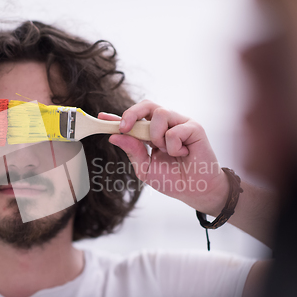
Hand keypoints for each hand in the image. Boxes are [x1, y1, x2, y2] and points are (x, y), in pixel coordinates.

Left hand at [99, 100, 228, 215]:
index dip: (118, 117)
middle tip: (124, 127)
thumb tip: (114, 136)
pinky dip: (174, 146)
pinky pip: (174, 130)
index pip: (134, 120)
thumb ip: (132, 151)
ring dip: (157, 136)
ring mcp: (180, 124)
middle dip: (132, 113)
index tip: (102, 117)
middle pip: (147, 105)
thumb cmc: (173, 180)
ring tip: (166, 151)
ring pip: (160, 113)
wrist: (194, 191)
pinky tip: (183, 154)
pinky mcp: (194, 127)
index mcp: (153, 133)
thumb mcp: (145, 168)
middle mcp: (166, 125)